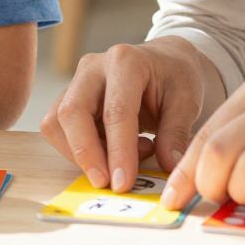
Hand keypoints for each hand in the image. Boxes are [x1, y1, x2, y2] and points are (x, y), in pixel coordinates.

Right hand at [40, 39, 212, 191]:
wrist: (164, 61)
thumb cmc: (175, 77)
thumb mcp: (187, 101)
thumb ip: (176, 133)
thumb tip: (169, 167)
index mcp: (126, 62)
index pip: (116, 111)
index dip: (118, 151)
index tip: (123, 183)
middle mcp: (93, 67)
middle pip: (72, 112)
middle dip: (86, 154)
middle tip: (106, 183)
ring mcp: (76, 81)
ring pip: (57, 123)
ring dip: (82, 154)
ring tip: (123, 159)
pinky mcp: (68, 98)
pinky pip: (58, 130)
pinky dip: (79, 150)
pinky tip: (111, 151)